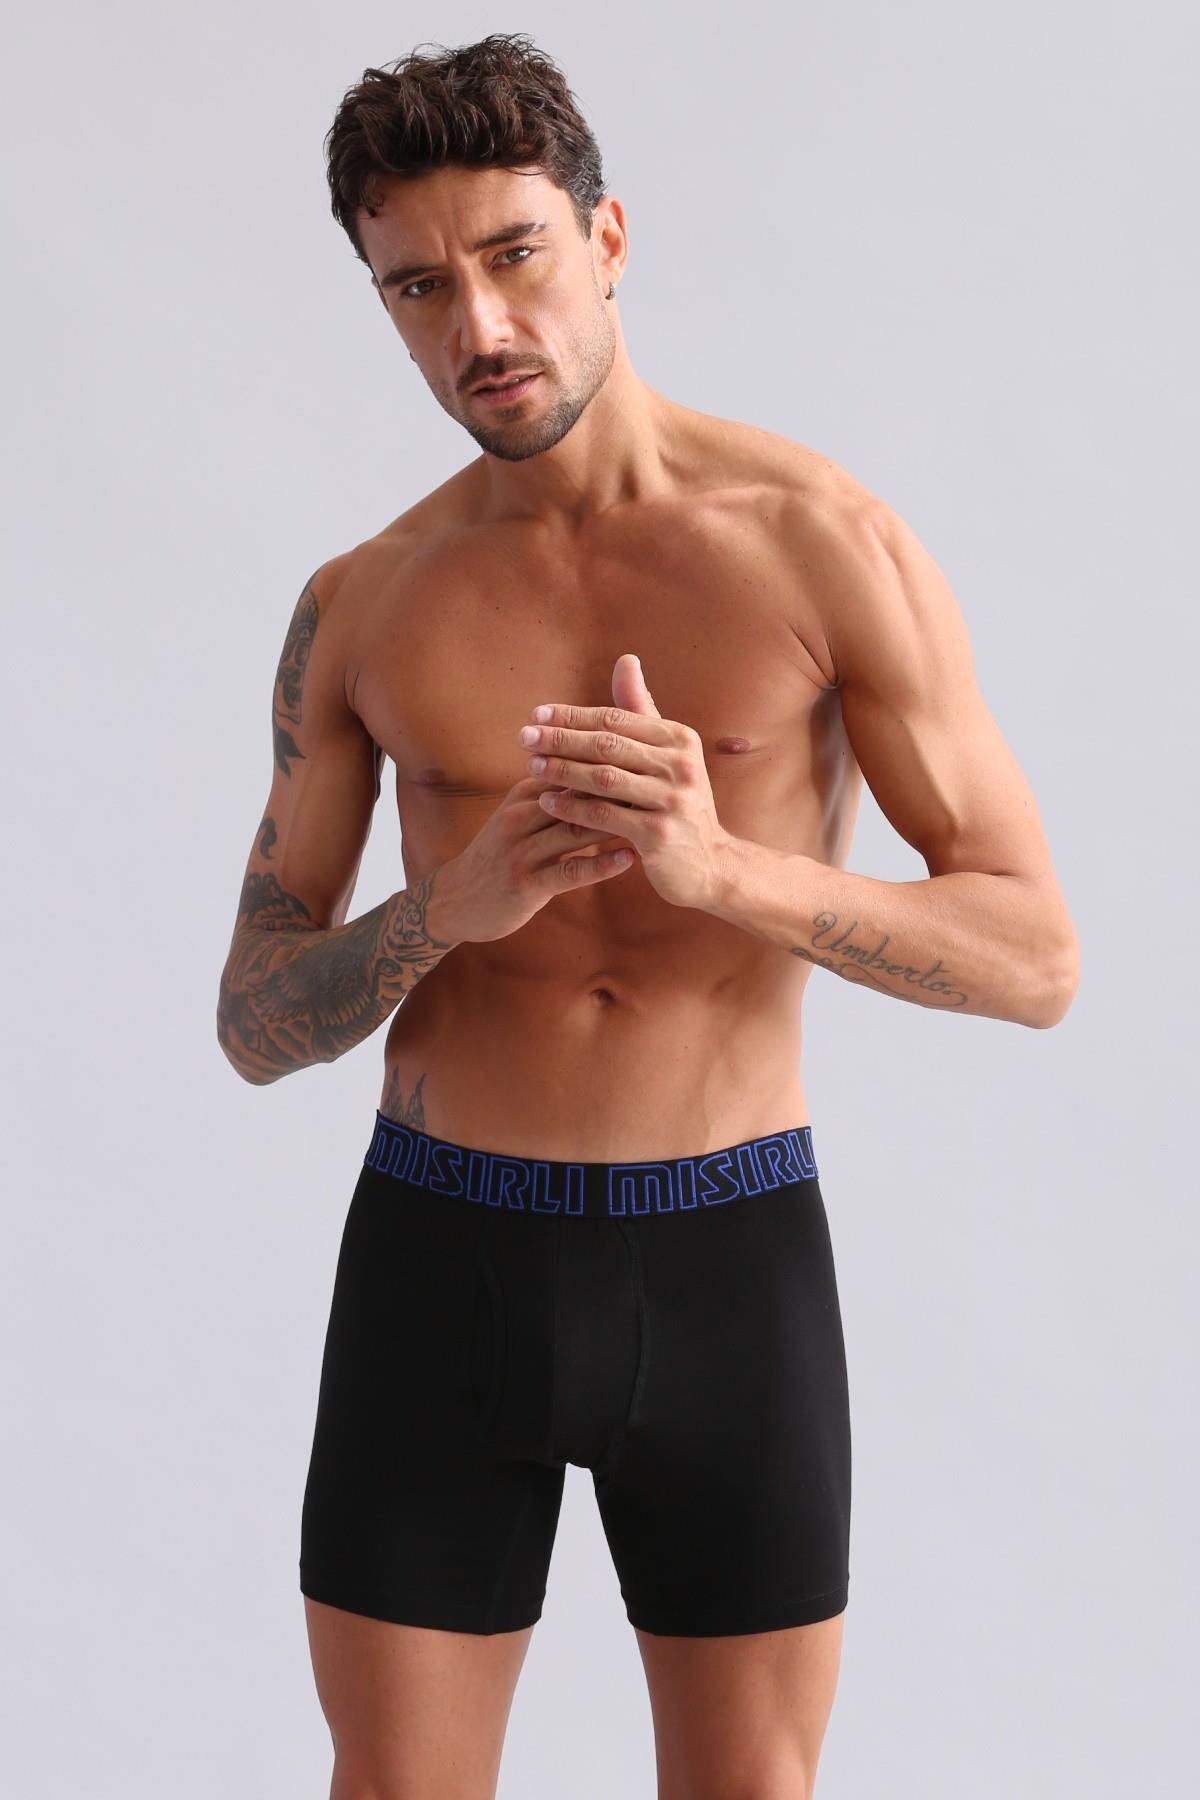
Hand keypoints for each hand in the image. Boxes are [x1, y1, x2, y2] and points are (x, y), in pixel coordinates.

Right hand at [432, 775, 637, 944]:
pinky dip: (600, 865)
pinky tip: (629, 859)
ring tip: (654, 815)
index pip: (573, 767)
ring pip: (574, 828)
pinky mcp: (525, 885)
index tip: (653, 755)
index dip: (613, 760)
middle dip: (621, 784)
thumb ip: (559, 795)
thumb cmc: (502, 855)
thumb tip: (604, 771)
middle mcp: (522, 815)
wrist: (456, 900)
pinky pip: (568, 872)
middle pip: (576, 791)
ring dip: (616, 821)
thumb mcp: (524, 816)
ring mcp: (521, 851)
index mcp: (526, 794)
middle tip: (663, 780)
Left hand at [516, 653, 732, 910]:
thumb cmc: (677, 802)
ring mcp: (671, 801)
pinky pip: (605, 816)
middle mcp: (680, 765)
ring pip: (603, 779)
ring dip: (562, 771)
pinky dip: (572, 807)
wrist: (710, 864)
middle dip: (560, 739)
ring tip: (530, 766)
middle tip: (523, 737)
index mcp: (680, 738)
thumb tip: (625, 659)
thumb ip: (642, 710)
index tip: (536, 714)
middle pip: (607, 745)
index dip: (573, 715)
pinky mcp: (659, 835)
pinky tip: (547, 801)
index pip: (615, 719)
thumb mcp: (668, 753)